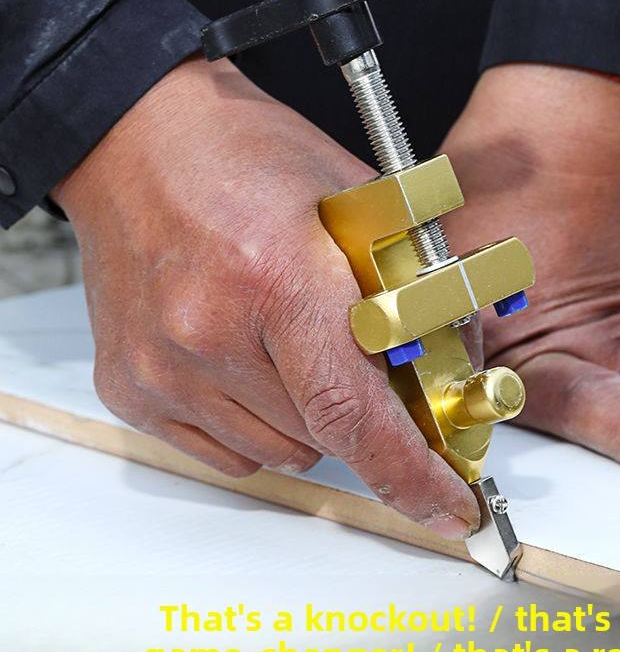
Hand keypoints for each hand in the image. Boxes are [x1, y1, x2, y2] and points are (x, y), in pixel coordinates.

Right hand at [53, 56, 477, 536]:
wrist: (137, 143)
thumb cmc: (246, 159)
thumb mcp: (358, 203)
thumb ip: (417, 291)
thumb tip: (455, 370)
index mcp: (279, 278)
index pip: (353, 412)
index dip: (410, 474)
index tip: (450, 509)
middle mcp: (209, 332)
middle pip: (325, 437)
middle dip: (364, 415)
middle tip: (358, 359)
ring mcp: (162, 368)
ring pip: (279, 450)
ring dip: (309, 416)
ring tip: (290, 342)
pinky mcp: (132, 387)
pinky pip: (227, 450)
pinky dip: (259, 422)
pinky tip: (249, 360)